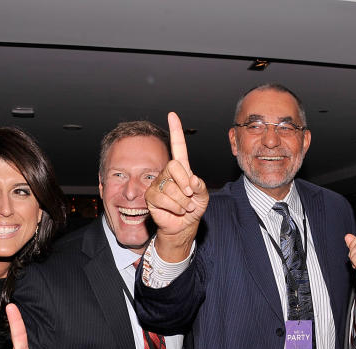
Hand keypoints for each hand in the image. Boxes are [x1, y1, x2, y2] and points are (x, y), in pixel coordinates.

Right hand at [144, 112, 208, 261]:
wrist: (184, 226)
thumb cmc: (194, 209)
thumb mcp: (203, 197)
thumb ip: (201, 186)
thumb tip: (192, 178)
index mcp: (182, 169)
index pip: (178, 147)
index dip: (175, 131)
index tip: (172, 115)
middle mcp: (168, 173)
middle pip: (175, 166)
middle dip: (186, 183)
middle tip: (190, 196)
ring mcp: (158, 184)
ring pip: (170, 187)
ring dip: (182, 201)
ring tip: (184, 206)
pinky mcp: (151, 196)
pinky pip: (163, 198)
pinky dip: (174, 207)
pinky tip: (177, 210)